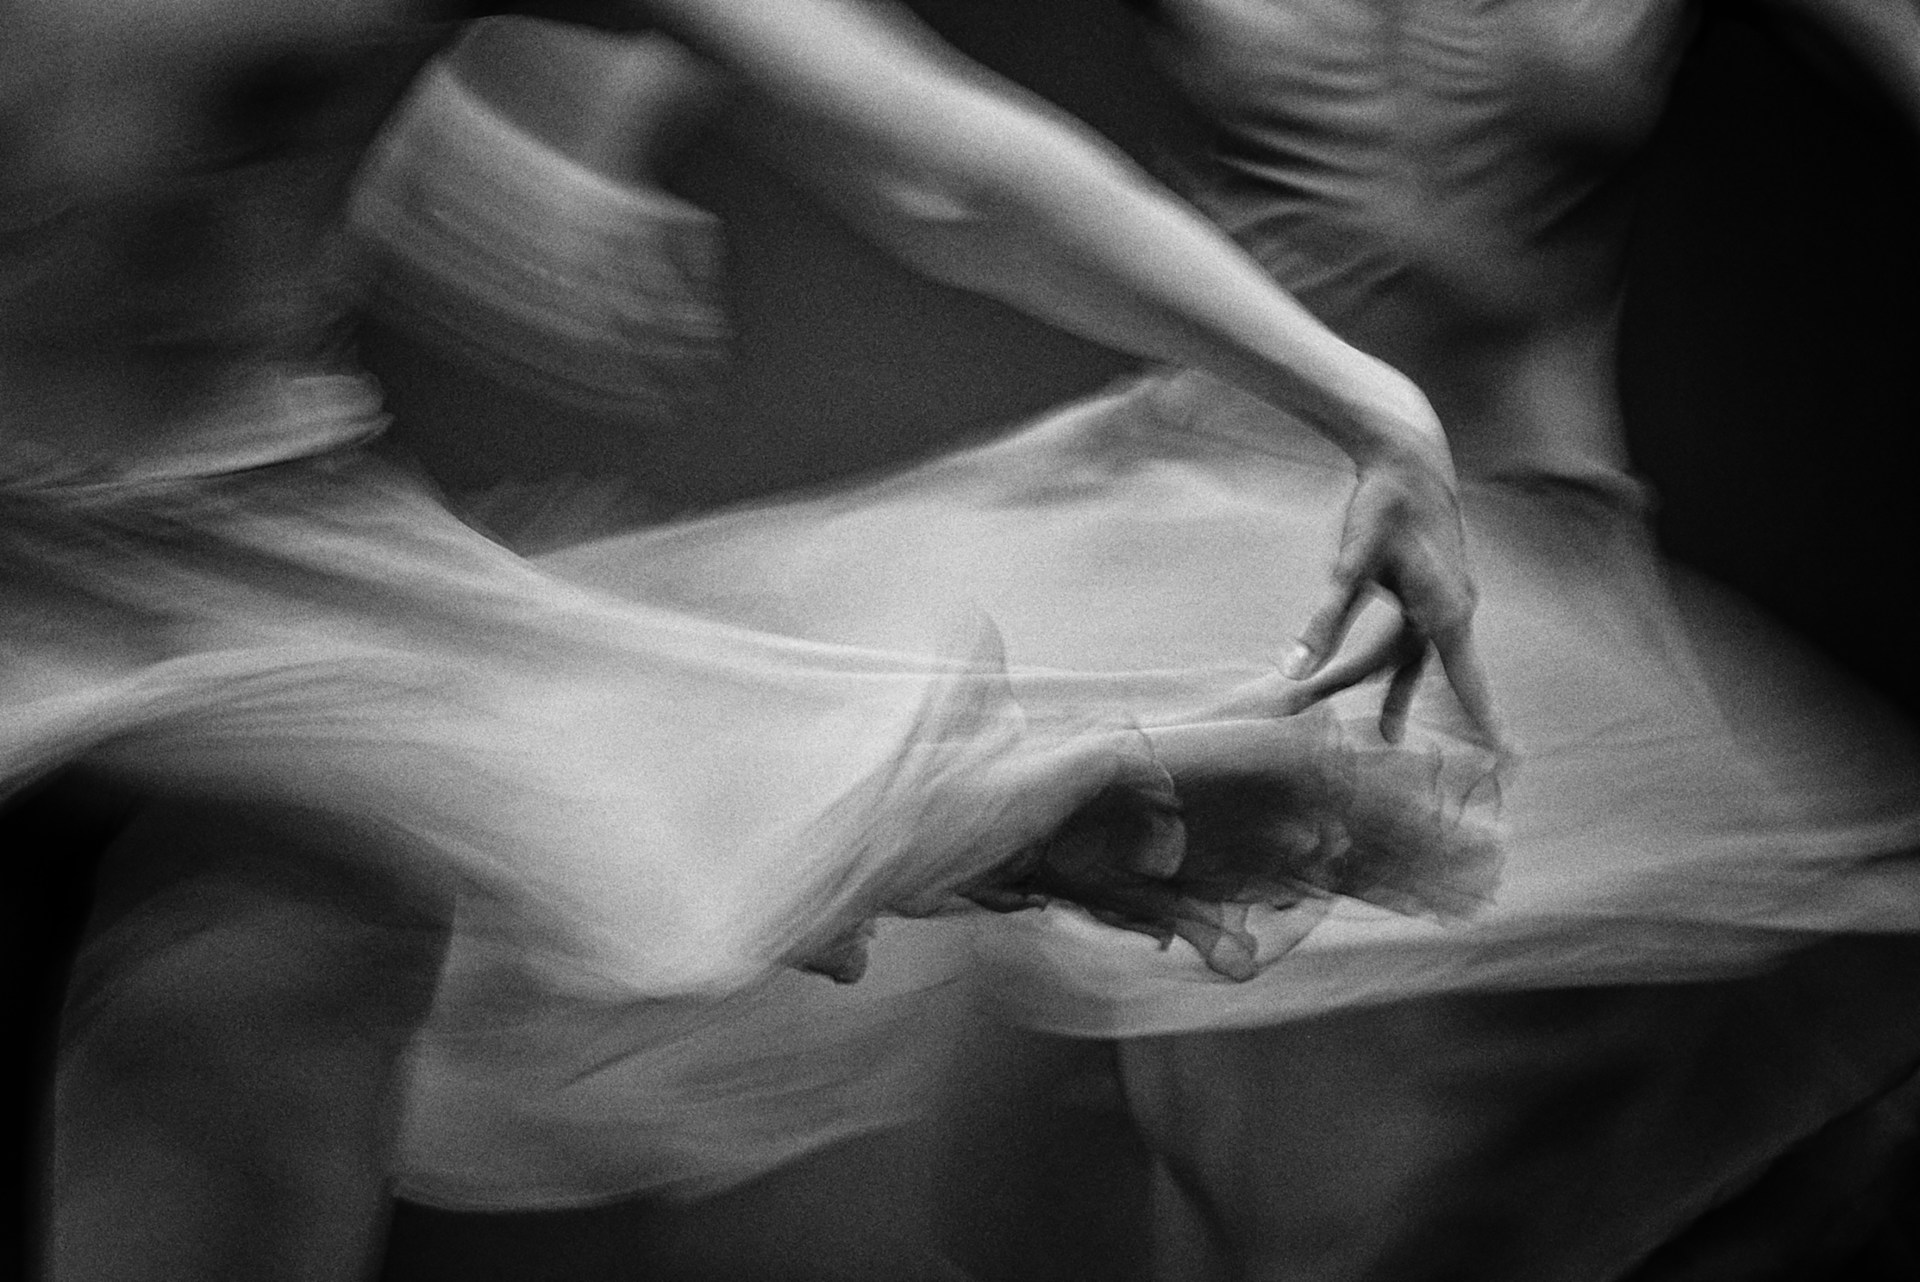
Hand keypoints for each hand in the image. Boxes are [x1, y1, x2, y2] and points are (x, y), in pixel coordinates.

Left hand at [1284, 448, 1505, 752]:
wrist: (1409, 459)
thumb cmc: (1383, 507)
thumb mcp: (1348, 568)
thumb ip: (1323, 623)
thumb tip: (1292, 672)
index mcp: (1444, 610)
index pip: (1467, 681)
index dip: (1482, 722)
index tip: (1506, 758)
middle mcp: (1452, 610)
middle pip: (1433, 675)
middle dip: (1416, 711)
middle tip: (1420, 752)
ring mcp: (1443, 601)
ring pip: (1416, 657)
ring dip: (1393, 689)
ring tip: (1387, 734)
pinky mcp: (1428, 592)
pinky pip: (1413, 640)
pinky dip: (1394, 663)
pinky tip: (1381, 681)